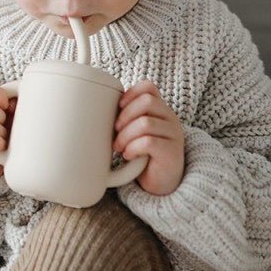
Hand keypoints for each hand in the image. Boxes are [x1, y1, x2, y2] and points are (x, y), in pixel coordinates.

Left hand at [114, 79, 184, 194]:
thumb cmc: (143, 153)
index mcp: (160, 109)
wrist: (161, 183)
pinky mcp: (172, 153)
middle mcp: (170, 118)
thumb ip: (127, 117)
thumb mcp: (135, 130)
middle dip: (125, 115)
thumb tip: (97, 105)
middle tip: (115, 130)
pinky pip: (148, 142)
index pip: (149, 87)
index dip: (131, 93)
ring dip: (125, 135)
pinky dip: (133, 147)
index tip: (118, 106)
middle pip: (147, 101)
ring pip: (145, 123)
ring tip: (119, 147)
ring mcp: (174, 135)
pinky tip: (128, 155)